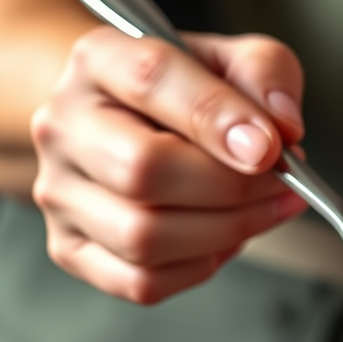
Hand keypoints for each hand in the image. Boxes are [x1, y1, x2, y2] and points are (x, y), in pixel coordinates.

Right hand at [31, 27, 307, 302]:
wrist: (130, 123)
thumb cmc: (187, 94)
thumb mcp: (234, 60)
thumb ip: (265, 74)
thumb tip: (281, 127)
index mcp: (101, 60)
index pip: (152, 80)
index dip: (218, 118)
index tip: (271, 147)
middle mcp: (65, 125)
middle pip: (143, 170)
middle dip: (232, 187)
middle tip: (282, 183)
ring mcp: (59, 193)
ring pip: (144, 237)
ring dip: (227, 231)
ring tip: (265, 209)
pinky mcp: (69, 248)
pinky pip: (142, 281)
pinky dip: (200, 267)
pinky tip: (224, 238)